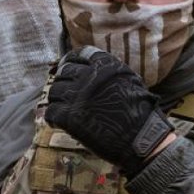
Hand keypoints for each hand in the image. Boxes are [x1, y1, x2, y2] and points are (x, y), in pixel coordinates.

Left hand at [44, 46, 174, 177]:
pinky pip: (51, 112)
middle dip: (64, 81)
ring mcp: (78, 96)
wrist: (142, 139)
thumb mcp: (130, 81)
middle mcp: (89, 76)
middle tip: (66, 93)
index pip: (80, 54)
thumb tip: (91, 70)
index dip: (71, 60)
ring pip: (54, 91)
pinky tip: (58, 123)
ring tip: (64, 109)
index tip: (67, 66)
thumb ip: (109, 73)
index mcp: (105, 65)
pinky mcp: (70, 116)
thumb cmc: (141, 113)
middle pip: (64, 72)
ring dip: (58, 99)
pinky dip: (53, 118)